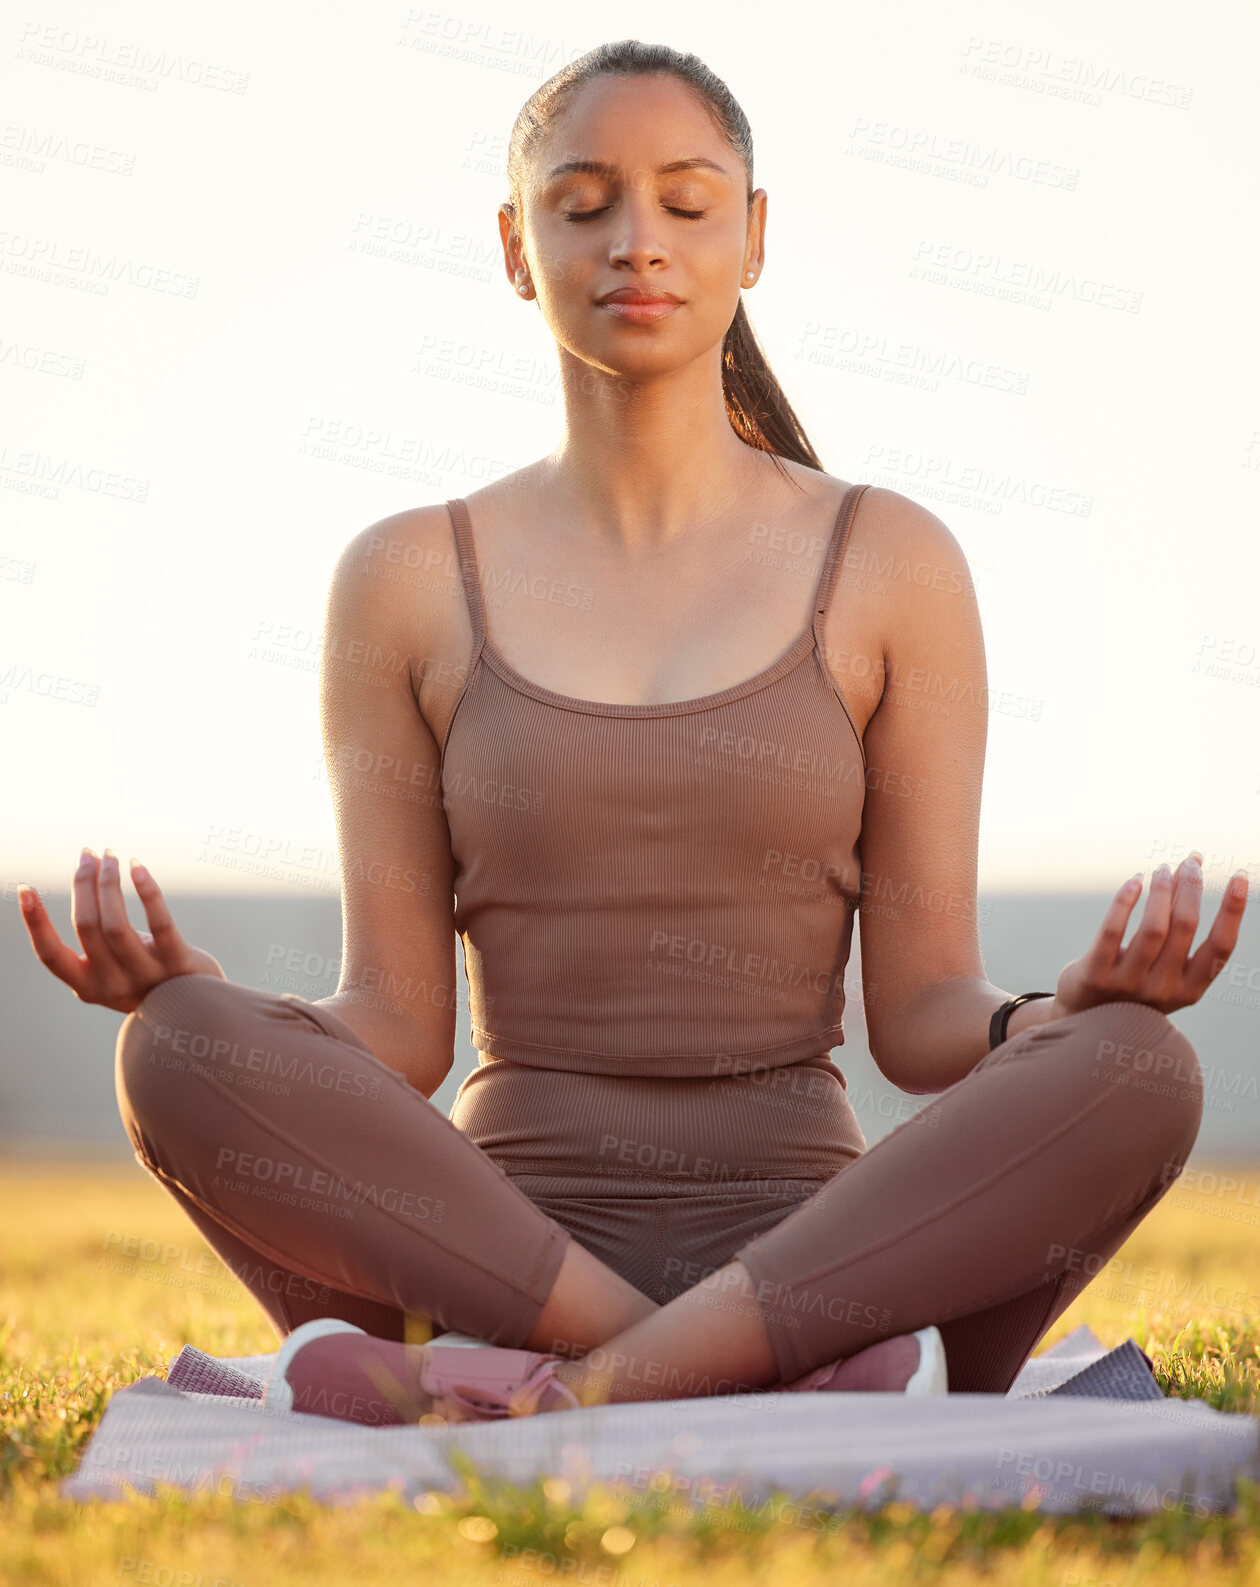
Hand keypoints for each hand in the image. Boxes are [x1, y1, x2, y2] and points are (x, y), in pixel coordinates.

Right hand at [17, 848, 225, 1013]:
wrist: (197, 1011)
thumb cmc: (149, 979)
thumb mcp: (114, 970)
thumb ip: (97, 942)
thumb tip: (87, 880)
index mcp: (87, 986)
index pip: (51, 956)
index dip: (35, 923)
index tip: (26, 888)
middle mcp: (113, 985)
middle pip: (87, 927)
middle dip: (83, 884)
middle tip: (87, 854)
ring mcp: (147, 976)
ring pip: (117, 924)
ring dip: (109, 883)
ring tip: (110, 856)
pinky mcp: (179, 964)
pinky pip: (160, 924)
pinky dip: (147, 892)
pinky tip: (137, 867)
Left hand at [1052, 850, 1247, 1018]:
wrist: (1084, 1017)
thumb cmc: (1133, 981)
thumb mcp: (1164, 964)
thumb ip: (1178, 925)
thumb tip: (1192, 869)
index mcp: (1190, 989)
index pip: (1221, 947)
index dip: (1233, 910)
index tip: (1238, 876)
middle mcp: (1163, 990)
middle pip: (1185, 928)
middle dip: (1191, 888)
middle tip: (1191, 862)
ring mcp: (1128, 985)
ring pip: (1153, 928)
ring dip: (1161, 890)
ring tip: (1162, 868)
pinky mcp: (1095, 975)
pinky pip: (1113, 931)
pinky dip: (1126, 902)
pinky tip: (1134, 881)